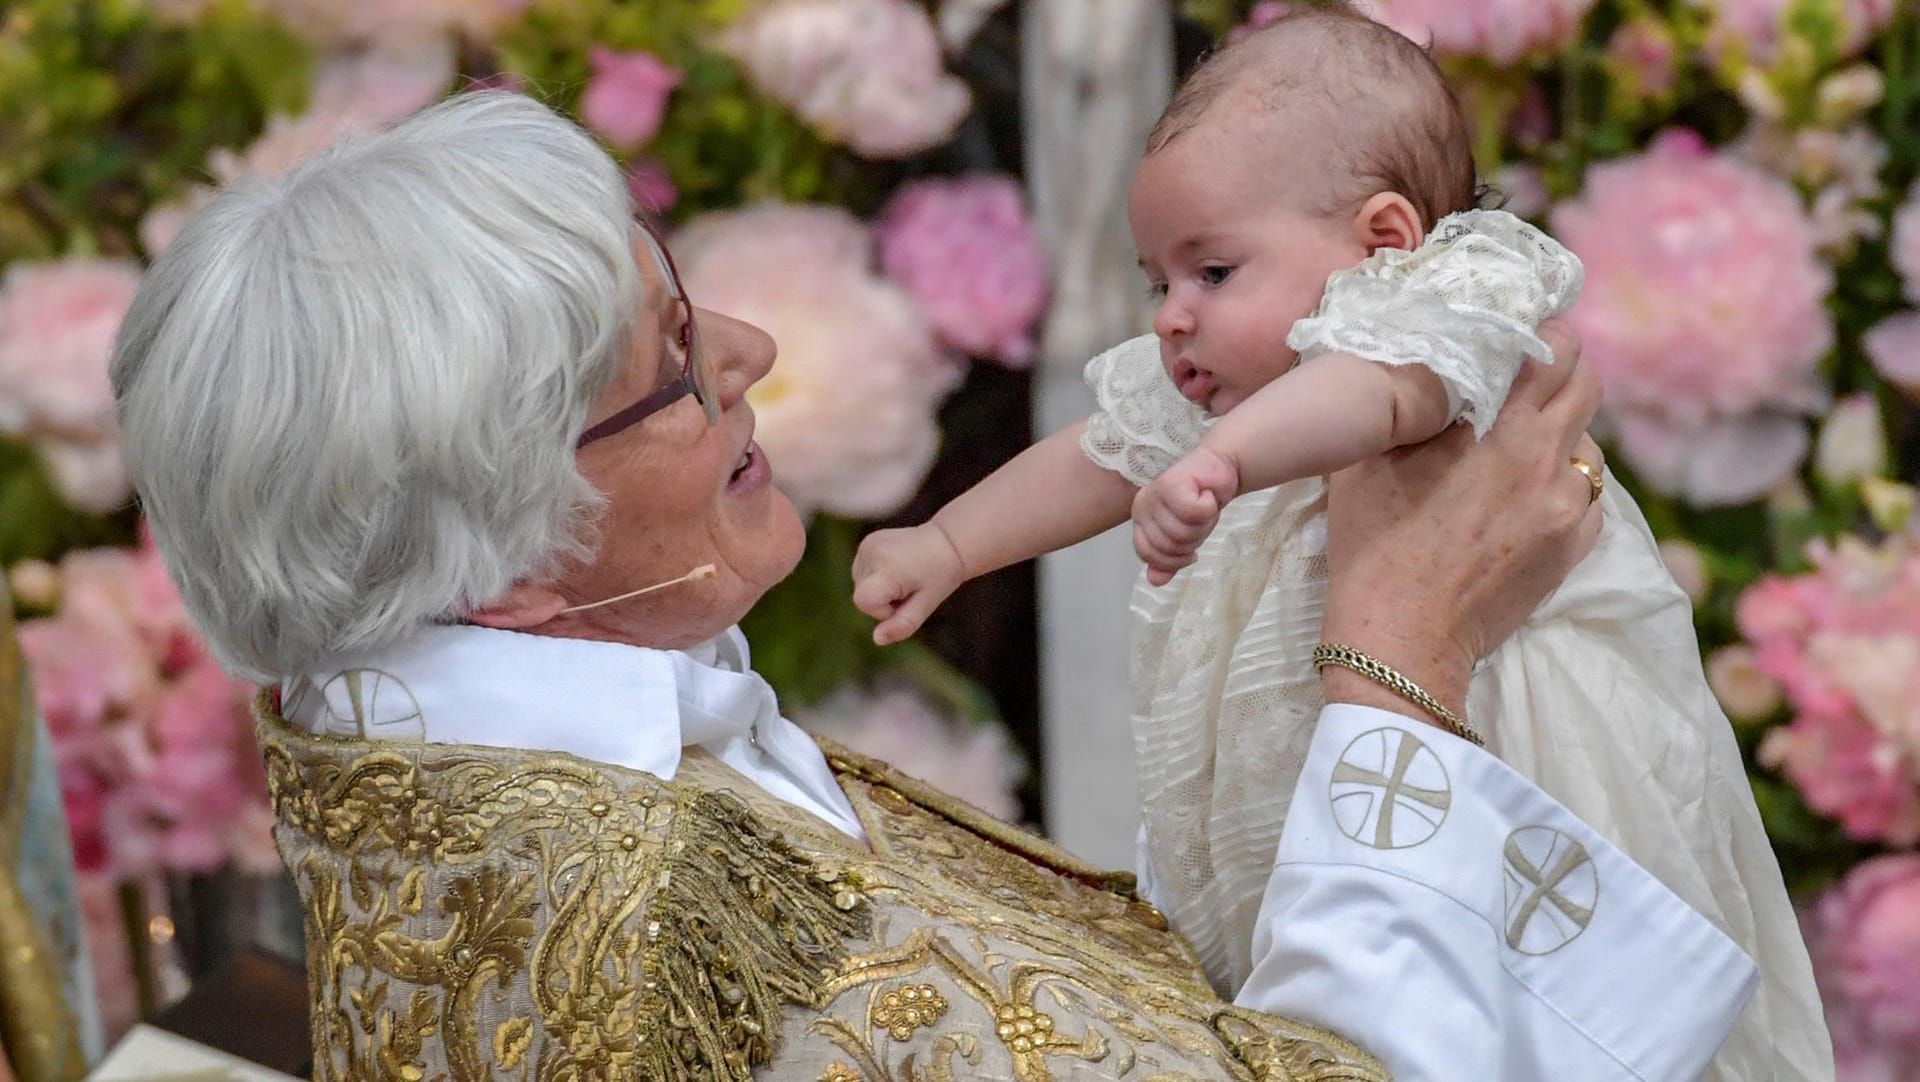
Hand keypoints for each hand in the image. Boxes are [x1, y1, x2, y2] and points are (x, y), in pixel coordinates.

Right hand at [852, 524, 966, 644]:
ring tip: (904, 576)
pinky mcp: (865, 543)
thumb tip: (877, 639)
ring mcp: (867, 546)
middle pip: (862, 597)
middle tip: (910, 587)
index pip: (863, 602)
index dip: (882, 610)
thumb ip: (903, 624)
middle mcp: (872, 553)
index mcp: (888, 568)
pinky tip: (897, 567)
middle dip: (884, 601)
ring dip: (880, 589)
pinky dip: (877, 576)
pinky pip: (862, 572)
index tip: (904, 599)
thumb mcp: (927, 603)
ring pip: (860, 586)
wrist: (947, 542)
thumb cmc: (940, 576)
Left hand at [1133, 446, 1238, 585]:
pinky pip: (1192, 513)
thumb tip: (1155, 582)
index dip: (1173, 559)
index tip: (1190, 549)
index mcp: (1140, 522)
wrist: (1219, 471)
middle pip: (1168, 546)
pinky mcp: (1172, 483)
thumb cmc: (1200, 504)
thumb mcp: (1184, 539)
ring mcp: (1154, 494)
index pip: (1148, 555)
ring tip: (1203, 506)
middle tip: (1199, 520)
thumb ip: (1168, 561)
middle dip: (1193, 539)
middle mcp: (1141, 507)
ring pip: (1181, 532)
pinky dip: (1208, 508)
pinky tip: (1206, 495)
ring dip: (1202, 524)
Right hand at [1320, 319, 1603, 719]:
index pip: (1559, 352)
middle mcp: (1549, 463)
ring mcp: (1567, 512)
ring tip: (1515, 454)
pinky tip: (1525, 501)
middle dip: (1560, 378)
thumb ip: (1409, 401)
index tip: (1521, 339)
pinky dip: (1563, 490)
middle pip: (1587, 388)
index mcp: (1505, 430)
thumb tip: (1423, 359)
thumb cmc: (1373, 543)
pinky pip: (1588, 501)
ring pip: (1589, 447)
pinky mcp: (1571, 552)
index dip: (1543, 337)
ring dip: (1560, 438)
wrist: (1400, 637)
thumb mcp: (1371, 458)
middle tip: (1523, 385)